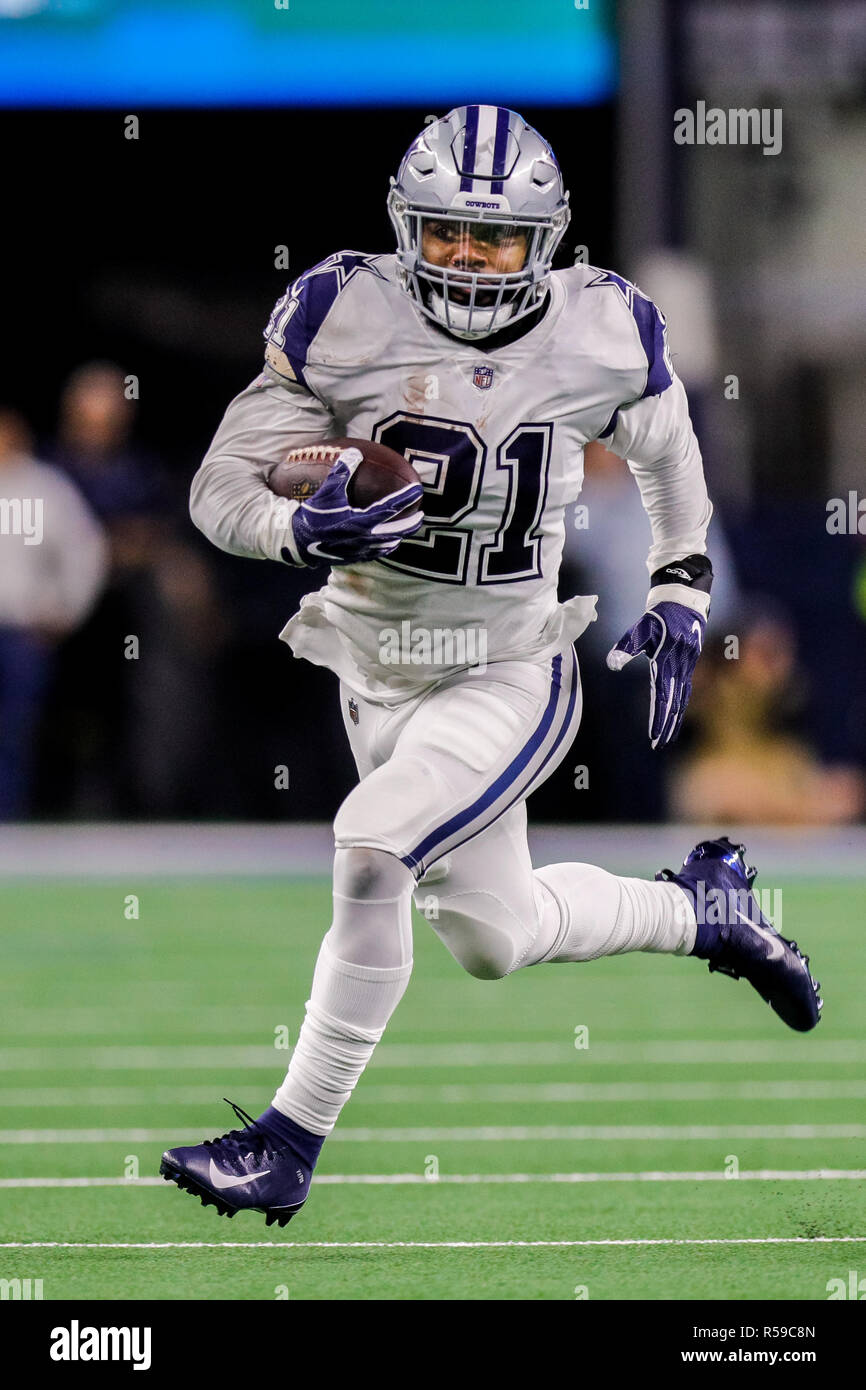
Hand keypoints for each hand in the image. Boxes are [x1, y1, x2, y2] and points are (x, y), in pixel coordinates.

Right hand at [287, 448, 423, 565]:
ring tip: (403, 532)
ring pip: (387, 545)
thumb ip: (341, 472)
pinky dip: (382, 548)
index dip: (406, 498)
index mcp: (362, 520)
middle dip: (411, 524)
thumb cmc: (312, 515)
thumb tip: (354, 452)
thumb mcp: (327, 492)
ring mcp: (360, 549)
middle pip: (396, 531)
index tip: (418, 490)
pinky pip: (374, 554)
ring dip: (398, 537)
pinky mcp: (352, 557)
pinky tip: (383, 545)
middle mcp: (365, 537)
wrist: (297, 542)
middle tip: (421, 516)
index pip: (391, 508)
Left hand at [607, 601, 705, 747]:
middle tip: (660, 744)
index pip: (662, 697)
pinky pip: (687, 690)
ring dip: (676, 719)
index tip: (654, 735)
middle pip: (675, 703)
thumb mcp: (640, 629)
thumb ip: (626, 647)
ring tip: (668, 736)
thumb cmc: (659, 616)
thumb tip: (612, 663)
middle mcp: (680, 667)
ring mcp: (688, 666)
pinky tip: (677, 714)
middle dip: (667, 725)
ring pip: (683, 699)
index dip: (659, 718)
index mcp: (667, 662)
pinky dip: (681, 705)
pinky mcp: (690, 664)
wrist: (684, 602)